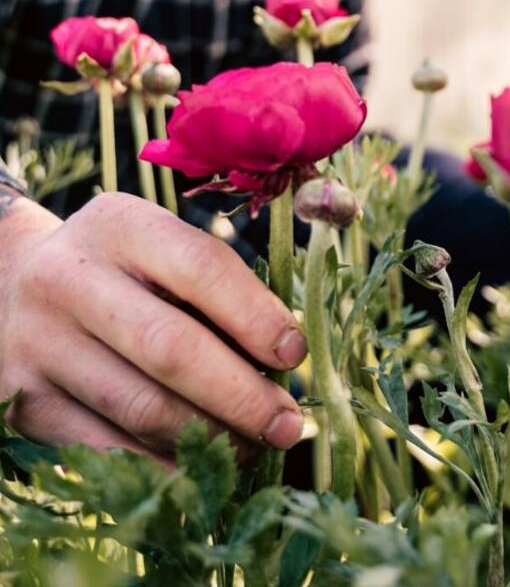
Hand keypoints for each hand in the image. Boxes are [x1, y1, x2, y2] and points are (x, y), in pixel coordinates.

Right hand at [0, 190, 306, 462]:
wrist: (13, 285)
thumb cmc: (123, 268)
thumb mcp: (163, 248)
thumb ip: (220, 287)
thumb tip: (285, 357)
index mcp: (120, 226)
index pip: (202, 267)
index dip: (256, 316)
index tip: (295, 354)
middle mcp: (70, 279)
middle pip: (171, 348)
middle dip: (241, 394)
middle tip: (287, 423)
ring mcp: (41, 344)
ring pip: (139, 406)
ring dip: (209, 437)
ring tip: (255, 447)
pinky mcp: (25, 403)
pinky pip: (105, 447)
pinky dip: (163, 466)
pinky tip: (202, 469)